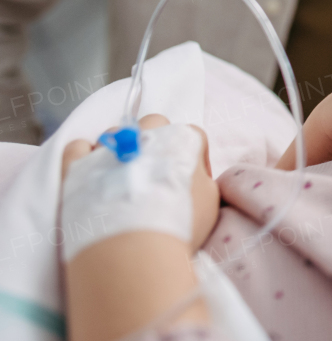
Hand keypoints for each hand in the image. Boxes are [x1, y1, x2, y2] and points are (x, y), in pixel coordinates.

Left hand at [60, 115, 217, 340]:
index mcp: (183, 139)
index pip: (192, 136)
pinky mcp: (76, 166)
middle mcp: (146, 135)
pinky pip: (76, 148)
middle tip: (155, 176)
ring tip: (120, 182)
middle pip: (153, 125)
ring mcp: (108, 148)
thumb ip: (201, 180)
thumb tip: (190, 179)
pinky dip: (82, 156)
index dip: (194, 161)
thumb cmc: (179, 226)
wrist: (133, 252)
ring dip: (120, 152)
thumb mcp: (210, 202)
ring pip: (115, 135)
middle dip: (155, 143)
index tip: (189, 186)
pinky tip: (90, 173)